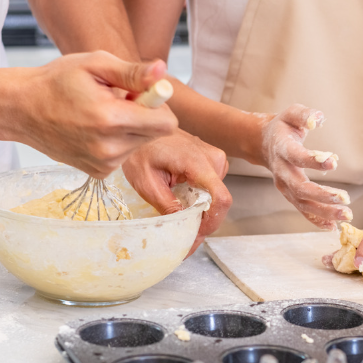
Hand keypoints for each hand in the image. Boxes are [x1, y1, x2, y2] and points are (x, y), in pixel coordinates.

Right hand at [18, 51, 177, 177]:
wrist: (22, 109)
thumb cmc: (57, 81)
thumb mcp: (95, 64)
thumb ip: (132, 72)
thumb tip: (162, 72)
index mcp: (111, 119)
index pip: (166, 124)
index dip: (159, 106)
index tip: (142, 94)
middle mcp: (110, 148)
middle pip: (155, 134)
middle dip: (144, 115)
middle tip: (117, 101)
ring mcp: (104, 164)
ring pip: (139, 145)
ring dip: (130, 129)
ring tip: (102, 114)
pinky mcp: (99, 172)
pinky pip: (124, 155)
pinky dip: (117, 142)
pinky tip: (95, 129)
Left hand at [122, 130, 231, 254]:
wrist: (142, 124)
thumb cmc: (141, 148)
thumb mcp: (146, 182)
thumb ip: (167, 206)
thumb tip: (183, 229)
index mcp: (197, 162)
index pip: (220, 199)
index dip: (211, 223)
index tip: (196, 236)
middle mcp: (213, 159)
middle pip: (218, 202)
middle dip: (202, 222)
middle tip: (184, 238)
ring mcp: (214, 158)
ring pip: (215, 197)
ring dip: (200, 211)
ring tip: (179, 217)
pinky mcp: (211, 160)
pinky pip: (211, 188)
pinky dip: (199, 200)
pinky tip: (183, 201)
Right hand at [259, 104, 351, 229]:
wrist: (264, 143)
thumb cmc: (283, 127)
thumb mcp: (291, 113)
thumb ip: (304, 115)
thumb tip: (317, 119)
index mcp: (282, 149)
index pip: (297, 157)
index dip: (313, 160)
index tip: (333, 162)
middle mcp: (282, 171)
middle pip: (300, 188)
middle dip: (323, 195)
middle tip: (346, 199)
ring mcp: (284, 186)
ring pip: (303, 203)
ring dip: (324, 212)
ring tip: (346, 215)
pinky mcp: (289, 194)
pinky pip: (302, 210)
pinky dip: (316, 220)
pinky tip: (332, 226)